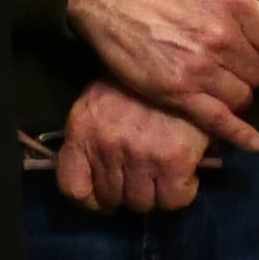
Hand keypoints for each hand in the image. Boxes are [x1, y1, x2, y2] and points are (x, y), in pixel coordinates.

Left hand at [53, 81, 213, 212]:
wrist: (186, 55)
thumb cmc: (142, 78)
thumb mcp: (103, 97)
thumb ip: (95, 134)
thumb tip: (103, 180)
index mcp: (83, 127)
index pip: (73, 188)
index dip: (90, 200)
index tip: (105, 198)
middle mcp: (106, 145)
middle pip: (111, 198)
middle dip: (127, 192)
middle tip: (143, 176)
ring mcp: (139, 155)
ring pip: (142, 204)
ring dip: (154, 193)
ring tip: (164, 172)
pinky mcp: (173, 161)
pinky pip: (173, 200)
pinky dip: (181, 192)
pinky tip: (185, 173)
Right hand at [70, 0, 258, 149]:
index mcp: (236, 2)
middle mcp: (222, 38)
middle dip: (254, 68)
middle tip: (238, 61)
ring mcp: (199, 68)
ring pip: (244, 97)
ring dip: (240, 92)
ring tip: (225, 81)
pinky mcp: (176, 92)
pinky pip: (218, 120)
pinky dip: (238, 133)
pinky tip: (253, 143)